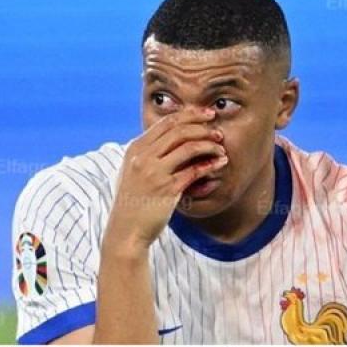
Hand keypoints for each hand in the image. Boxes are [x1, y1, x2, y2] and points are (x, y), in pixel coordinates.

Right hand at [105, 107, 227, 250]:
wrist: (126, 231)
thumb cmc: (133, 202)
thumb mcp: (133, 172)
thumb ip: (148, 154)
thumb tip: (172, 139)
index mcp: (135, 149)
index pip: (166, 122)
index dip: (190, 115)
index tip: (207, 115)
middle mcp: (143, 157)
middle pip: (179, 130)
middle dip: (203, 126)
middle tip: (218, 131)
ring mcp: (154, 172)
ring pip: (188, 146)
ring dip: (209, 144)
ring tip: (220, 148)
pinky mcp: (167, 189)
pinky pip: (194, 171)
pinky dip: (210, 164)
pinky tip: (219, 163)